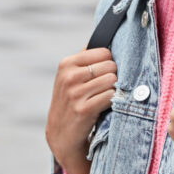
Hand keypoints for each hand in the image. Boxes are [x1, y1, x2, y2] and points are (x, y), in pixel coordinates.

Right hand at [46, 48, 117, 173]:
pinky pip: (111, 96)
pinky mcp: (84, 109)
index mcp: (66, 63)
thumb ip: (86, 58)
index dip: (109, 63)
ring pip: (112, 80)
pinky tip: (104, 106)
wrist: (61, 132)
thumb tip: (109, 41)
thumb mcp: (70, 75)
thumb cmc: (71, 99)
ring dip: (113, 89)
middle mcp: (69, 76)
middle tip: (104, 88)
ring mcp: (75, 93)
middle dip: (112, 76)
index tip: (103, 73)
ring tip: (103, 96)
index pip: (104, 52)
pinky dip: (112, 101)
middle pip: (110, 65)